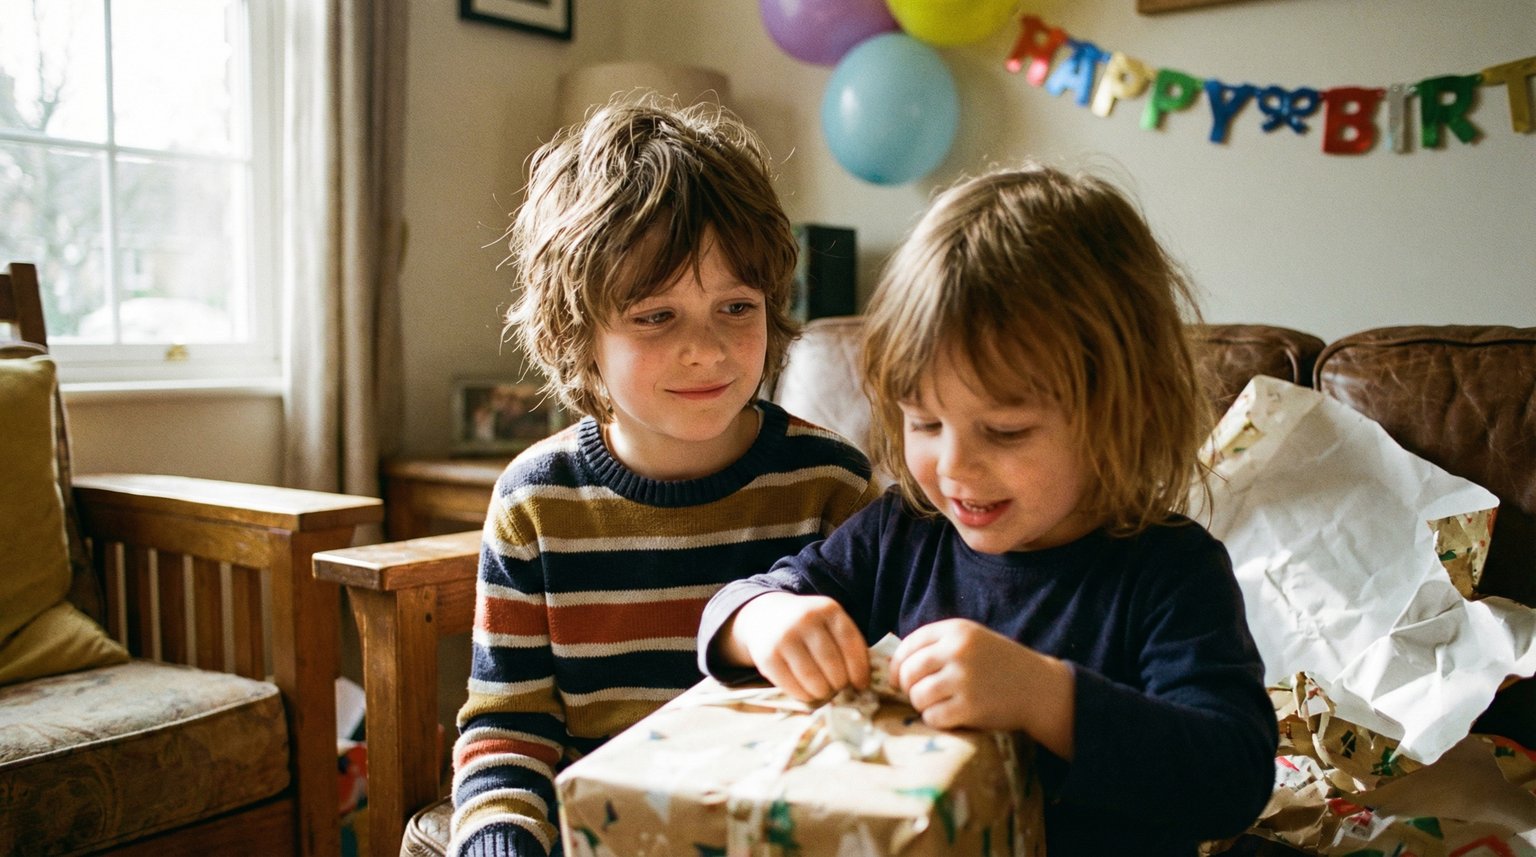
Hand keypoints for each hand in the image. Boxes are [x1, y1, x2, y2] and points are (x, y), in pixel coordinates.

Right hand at [726, 592, 868, 701]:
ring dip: (823, 692)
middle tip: (839, 689)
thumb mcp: (830, 623)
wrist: (767, 616)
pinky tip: (808, 693)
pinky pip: (792, 686)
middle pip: (832, 663)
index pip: (851, 643)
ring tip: (824, 692)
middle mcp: (806, 619)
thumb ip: (847, 645)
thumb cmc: (808, 627)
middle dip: (840, 683)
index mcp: (828, 609)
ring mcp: (785, 637)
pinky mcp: (768, 656)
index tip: (861, 685)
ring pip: (813, 678)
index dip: (859, 669)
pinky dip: (804, 695)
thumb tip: (862, 684)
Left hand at [889, 619, 1074, 757]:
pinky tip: (950, 716)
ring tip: (939, 705)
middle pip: (908, 671)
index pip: (909, 644)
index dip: (897, 664)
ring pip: (917, 696)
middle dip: (907, 687)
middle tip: (918, 695)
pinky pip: (932, 717)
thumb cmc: (1001, 665)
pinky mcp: (969, 707)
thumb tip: (895, 666)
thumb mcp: (973, 640)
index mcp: (957, 630)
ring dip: (922, 705)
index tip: (898, 678)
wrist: (1039, 688)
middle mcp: (958, 651)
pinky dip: (936, 720)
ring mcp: (963, 679)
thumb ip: (939, 646)